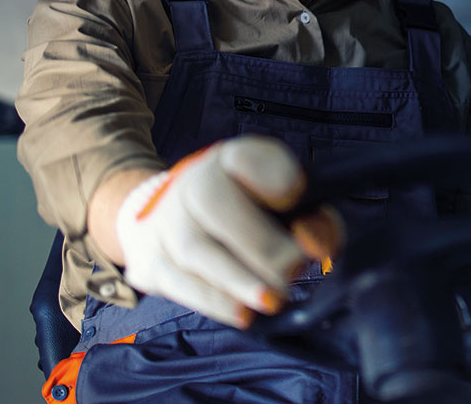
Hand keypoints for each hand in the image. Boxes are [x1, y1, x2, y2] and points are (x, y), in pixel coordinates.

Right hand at [115, 136, 341, 327]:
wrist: (169, 218)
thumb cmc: (242, 210)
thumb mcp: (280, 200)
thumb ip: (312, 215)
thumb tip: (317, 243)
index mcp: (230, 160)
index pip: (245, 156)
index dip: (269, 173)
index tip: (293, 195)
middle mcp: (192, 182)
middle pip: (213, 201)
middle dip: (259, 242)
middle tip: (294, 270)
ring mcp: (167, 221)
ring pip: (195, 249)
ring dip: (238, 280)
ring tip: (273, 300)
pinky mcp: (152, 261)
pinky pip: (180, 283)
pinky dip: (214, 302)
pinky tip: (243, 313)